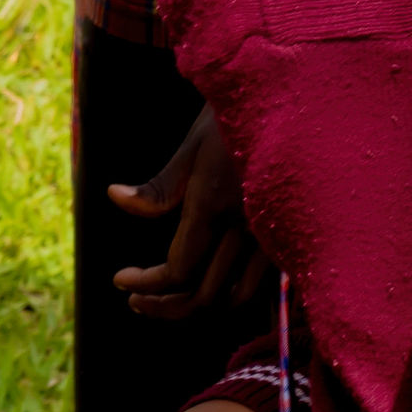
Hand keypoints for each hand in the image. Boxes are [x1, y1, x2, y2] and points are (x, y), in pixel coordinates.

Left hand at [109, 108, 269, 322]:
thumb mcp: (192, 147)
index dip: (146, 284)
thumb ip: (159, 187)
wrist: (297, 106)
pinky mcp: (288, 237)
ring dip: (199, 305)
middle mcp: (246, 230)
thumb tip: (114, 197)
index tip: (120, 280)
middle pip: (205, 295)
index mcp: (214, 206)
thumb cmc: (238, 119)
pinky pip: (259, 283)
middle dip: (165, 305)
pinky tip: (212, 283)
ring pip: (235, 296)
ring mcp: (272, 237)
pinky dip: (231, 293)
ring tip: (168, 298)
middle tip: (135, 300)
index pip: (178, 270)